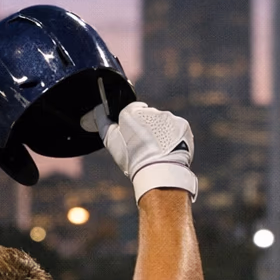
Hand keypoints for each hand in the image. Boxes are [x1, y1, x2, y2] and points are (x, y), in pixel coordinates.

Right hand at [80, 99, 196, 202]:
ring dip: (162, 133)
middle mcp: (149, 111)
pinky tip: (170, 150)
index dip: (133, 122)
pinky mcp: (182, 124)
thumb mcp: (111, 142)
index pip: (132, 109)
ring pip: (163, 122)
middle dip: (148, 128)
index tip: (135, 135)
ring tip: (159, 151)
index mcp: (130, 113)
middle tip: (146, 146)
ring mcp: (167, 117)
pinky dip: (175, 137)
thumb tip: (98, 109)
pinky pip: (177, 128)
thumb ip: (103, 122)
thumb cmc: (132, 158)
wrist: (159, 171)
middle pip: (149, 116)